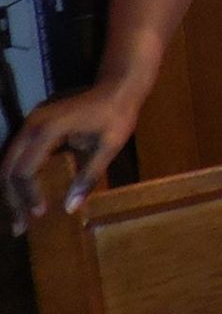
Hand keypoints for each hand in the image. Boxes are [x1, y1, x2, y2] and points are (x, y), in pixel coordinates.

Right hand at [4, 81, 141, 234]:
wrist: (119, 86)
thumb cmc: (118, 115)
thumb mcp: (109, 146)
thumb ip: (89, 176)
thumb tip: (70, 209)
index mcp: (48, 130)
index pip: (25, 169)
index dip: (28, 195)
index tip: (39, 214)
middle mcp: (32, 125)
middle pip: (9, 168)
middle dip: (13, 199)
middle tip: (20, 227)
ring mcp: (31, 124)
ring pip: (9, 162)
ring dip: (12, 190)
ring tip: (20, 217)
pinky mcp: (35, 126)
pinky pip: (19, 156)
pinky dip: (18, 178)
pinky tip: (25, 196)